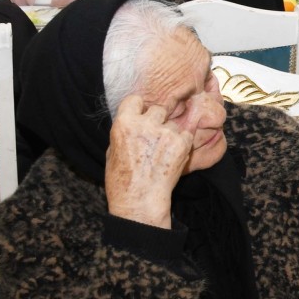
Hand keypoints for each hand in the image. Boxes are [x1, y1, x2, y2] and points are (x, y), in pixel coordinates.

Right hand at [104, 95, 192, 227]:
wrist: (140, 199)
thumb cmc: (122, 180)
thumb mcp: (112, 151)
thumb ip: (124, 132)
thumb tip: (133, 121)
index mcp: (123, 124)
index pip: (135, 99)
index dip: (139, 107)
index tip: (142, 114)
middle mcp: (145, 124)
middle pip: (158, 109)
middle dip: (158, 120)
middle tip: (155, 136)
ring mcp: (166, 132)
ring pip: (173, 122)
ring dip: (171, 132)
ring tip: (164, 151)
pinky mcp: (182, 142)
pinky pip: (186, 133)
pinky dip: (183, 141)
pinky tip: (173, 155)